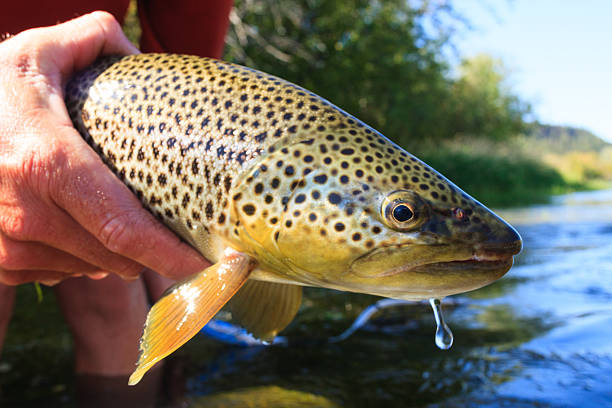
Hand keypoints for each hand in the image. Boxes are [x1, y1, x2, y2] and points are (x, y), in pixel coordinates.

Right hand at [0, 12, 210, 285]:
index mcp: (47, 164)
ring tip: (129, 226)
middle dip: (155, 256)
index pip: (125, 228)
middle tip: (184, 243)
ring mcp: (8, 244)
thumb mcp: (37, 51)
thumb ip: (94, 37)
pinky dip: (81, 257)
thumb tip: (139, 50)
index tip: (209, 263)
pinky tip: (82, 230)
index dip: (171, 253)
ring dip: (118, 255)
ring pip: (91, 268)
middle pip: (117, 256)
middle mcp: (26, 213)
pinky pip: (59, 273)